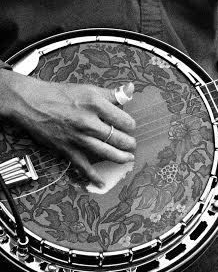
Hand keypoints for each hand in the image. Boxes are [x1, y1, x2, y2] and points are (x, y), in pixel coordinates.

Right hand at [0, 72, 135, 186]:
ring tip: (128, 158)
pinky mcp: (66, 149)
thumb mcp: (89, 89)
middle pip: (118, 138)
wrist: (31, 103)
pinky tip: (102, 182)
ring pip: (106, 152)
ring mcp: (77, 137)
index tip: (130, 126)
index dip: (130, 125)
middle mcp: (88, 122)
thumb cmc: (60, 94)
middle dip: (129, 143)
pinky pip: (82, 165)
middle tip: (131, 144)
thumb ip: (113, 93)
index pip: (125, 121)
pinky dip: (92, 176)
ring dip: (121, 157)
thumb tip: (131, 89)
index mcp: (96, 105)